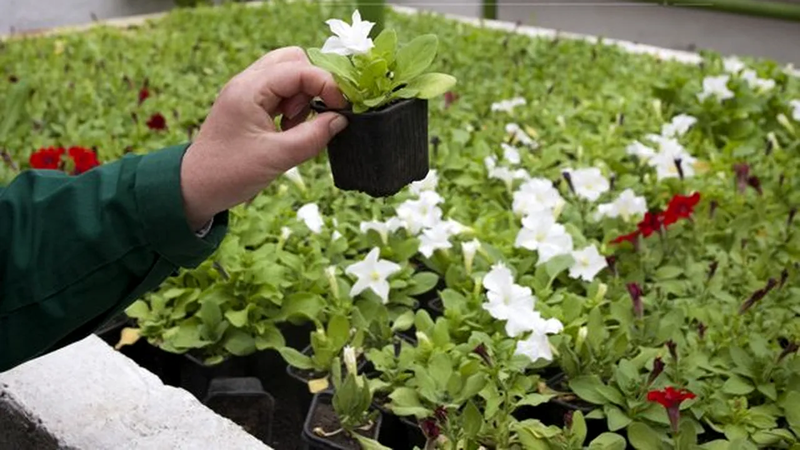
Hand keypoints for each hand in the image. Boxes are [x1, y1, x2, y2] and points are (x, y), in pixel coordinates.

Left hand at [180, 47, 347, 229]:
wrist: (195, 188)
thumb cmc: (229, 173)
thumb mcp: (277, 157)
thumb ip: (313, 136)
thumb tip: (342, 120)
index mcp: (249, 89)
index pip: (299, 69)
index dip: (326, 84)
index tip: (342, 108)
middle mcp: (247, 83)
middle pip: (293, 60)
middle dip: (314, 84)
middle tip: (317, 114)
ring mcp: (248, 92)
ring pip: (288, 74)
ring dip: (304, 95)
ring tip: (298, 125)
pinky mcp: (250, 105)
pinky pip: (281, 91)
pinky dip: (294, 105)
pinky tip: (290, 128)